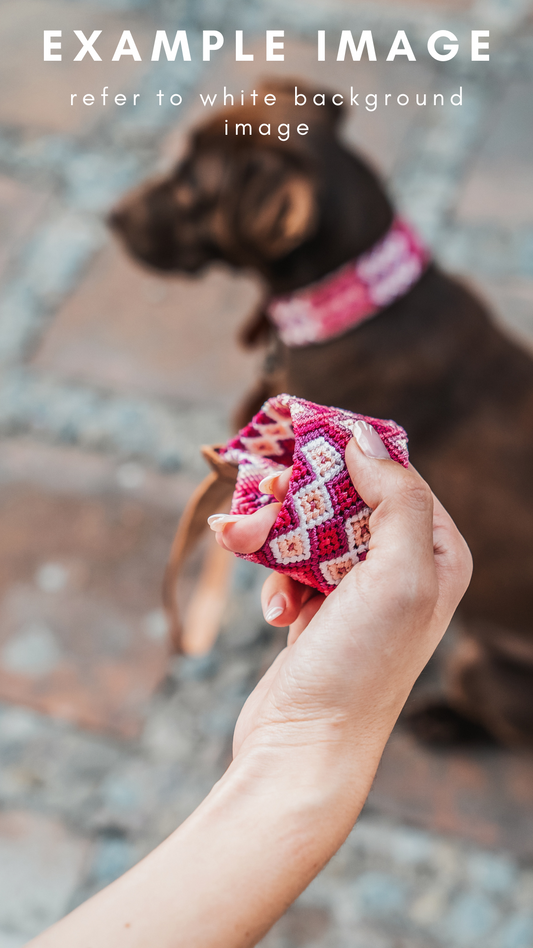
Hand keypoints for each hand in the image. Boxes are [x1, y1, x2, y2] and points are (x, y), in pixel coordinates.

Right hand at [211, 434, 471, 772]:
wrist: (304, 750)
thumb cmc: (360, 666)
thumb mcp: (396, 576)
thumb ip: (396, 499)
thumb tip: (364, 439)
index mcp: (439, 555)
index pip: (397, 476)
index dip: (351, 454)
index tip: (302, 438)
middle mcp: (405, 570)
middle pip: (348, 499)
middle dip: (301, 496)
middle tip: (267, 492)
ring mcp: (360, 593)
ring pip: (312, 530)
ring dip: (276, 535)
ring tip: (247, 545)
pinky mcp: (320, 612)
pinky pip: (292, 569)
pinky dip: (275, 580)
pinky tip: (275, 614)